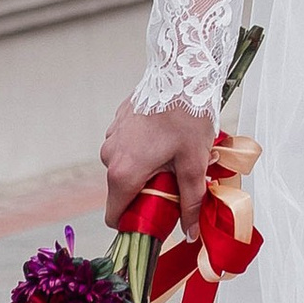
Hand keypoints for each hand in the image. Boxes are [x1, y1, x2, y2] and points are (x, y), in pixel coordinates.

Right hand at [102, 96, 213, 230]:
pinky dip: (143, 149)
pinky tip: (166, 136)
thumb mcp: (194, 162)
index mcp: (123, 172)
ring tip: (175, 154)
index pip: (115, 217)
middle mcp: (109, 155)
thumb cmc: (188, 114)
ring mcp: (112, 135)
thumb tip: (190, 233)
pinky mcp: (119, 120)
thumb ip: (190, 201)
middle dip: (147, 193)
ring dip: (146, 169)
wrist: (181, 68)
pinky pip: (127, 147)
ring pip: (126, 168)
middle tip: (176, 181)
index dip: (135, 224)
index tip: (157, 219)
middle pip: (123, 192)